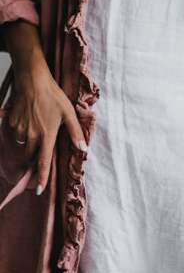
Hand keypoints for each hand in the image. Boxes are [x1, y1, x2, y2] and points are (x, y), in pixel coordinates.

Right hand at [7, 56, 86, 195]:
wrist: (32, 81)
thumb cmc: (53, 95)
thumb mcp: (69, 113)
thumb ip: (75, 132)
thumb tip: (83, 149)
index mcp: (47, 135)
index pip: (43, 161)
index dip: (41, 177)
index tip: (39, 190)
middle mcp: (32, 136)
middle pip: (32, 155)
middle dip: (36, 156)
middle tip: (42, 146)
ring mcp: (20, 130)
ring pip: (24, 145)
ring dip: (30, 144)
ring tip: (37, 130)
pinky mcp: (12, 123)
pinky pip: (16, 134)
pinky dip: (22, 132)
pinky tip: (29, 120)